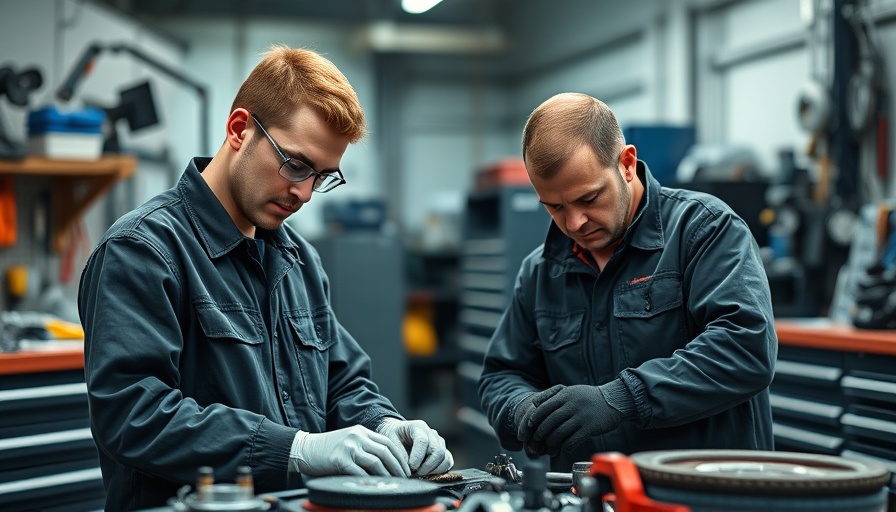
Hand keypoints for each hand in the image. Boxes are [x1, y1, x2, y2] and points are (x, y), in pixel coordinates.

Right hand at [291, 426, 410, 476]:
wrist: (304, 449)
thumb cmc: (327, 450)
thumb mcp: (348, 442)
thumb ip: (364, 448)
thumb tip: (384, 465)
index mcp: (361, 431)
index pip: (387, 443)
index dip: (399, 456)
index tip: (406, 468)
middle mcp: (357, 436)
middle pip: (385, 452)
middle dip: (398, 467)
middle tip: (405, 479)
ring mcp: (349, 447)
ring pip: (376, 462)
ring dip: (388, 475)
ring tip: (394, 484)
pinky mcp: (340, 459)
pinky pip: (360, 472)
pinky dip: (370, 481)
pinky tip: (375, 488)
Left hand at [377, 418, 453, 474]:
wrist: (398, 433)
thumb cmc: (394, 436)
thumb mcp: (390, 441)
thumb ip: (399, 454)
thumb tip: (408, 470)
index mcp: (418, 427)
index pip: (423, 441)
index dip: (417, 457)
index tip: (410, 468)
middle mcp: (432, 433)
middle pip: (437, 451)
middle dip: (426, 467)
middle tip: (415, 474)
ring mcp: (439, 442)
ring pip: (445, 458)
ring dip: (433, 470)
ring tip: (420, 474)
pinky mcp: (444, 451)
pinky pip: (448, 462)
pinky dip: (439, 471)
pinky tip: (427, 474)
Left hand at [520, 385, 622, 455]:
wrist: (614, 401)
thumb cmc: (589, 397)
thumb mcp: (570, 390)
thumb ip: (552, 394)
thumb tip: (534, 402)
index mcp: (565, 395)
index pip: (543, 408)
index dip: (534, 418)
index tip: (530, 426)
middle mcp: (572, 405)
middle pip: (549, 422)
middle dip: (540, 433)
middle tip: (537, 439)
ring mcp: (581, 417)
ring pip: (559, 433)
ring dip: (551, 442)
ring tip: (549, 447)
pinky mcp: (590, 428)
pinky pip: (573, 440)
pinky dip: (565, 446)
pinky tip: (564, 448)